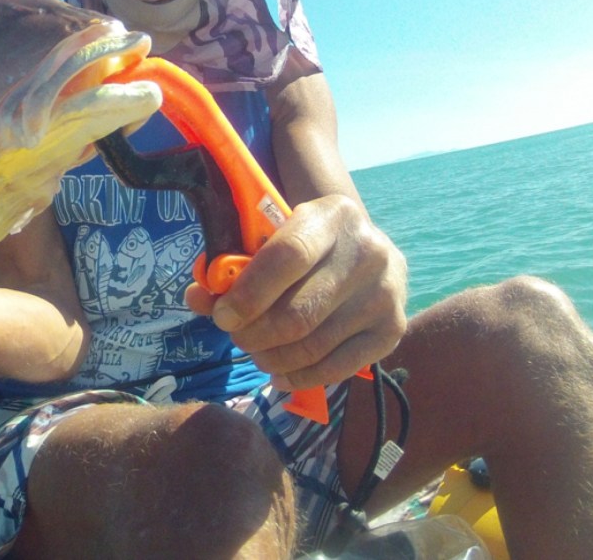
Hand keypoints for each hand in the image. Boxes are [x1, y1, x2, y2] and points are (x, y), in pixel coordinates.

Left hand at [185, 194, 406, 388]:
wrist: (365, 250)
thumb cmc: (305, 244)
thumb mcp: (273, 238)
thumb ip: (234, 266)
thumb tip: (198, 297)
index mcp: (332, 216)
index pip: (287, 257)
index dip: (249, 293)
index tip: (222, 315)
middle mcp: (368, 252)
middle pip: (298, 312)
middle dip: (255, 334)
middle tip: (237, 337)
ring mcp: (386, 293)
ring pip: (314, 346)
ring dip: (272, 358)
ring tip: (256, 353)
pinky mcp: (394, 328)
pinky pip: (337, 368)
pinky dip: (299, 377)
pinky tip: (279, 372)